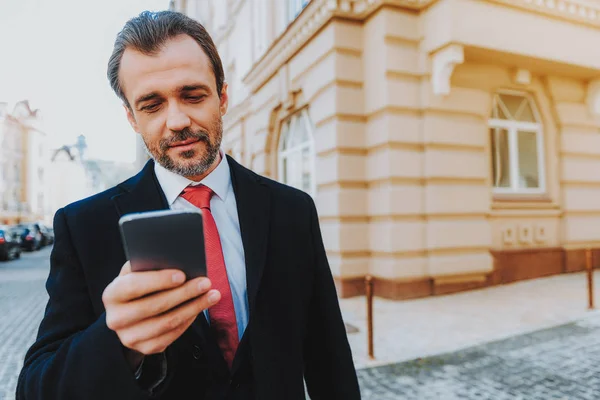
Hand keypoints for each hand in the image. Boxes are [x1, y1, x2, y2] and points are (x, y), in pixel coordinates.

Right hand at [102, 262, 219, 367]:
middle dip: (184, 293)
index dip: (159, 280)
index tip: (182, 274)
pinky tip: (200, 307)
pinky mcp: (145, 348)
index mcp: (111, 294)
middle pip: (155, 306)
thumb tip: (174, 258)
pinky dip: (189, 320)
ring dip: (194, 307)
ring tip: (212, 295)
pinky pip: (173, 335)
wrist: (128, 316)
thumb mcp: (135, 273)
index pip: (134, 286)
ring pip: (168, 322)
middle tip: (205, 282)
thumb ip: (147, 265)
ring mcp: (130, 337)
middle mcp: (116, 319)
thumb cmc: (137, 287)